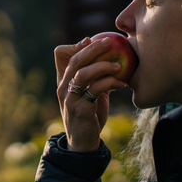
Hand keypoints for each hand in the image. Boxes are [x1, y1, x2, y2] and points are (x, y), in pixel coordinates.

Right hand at [55, 37, 126, 151]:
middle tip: (110, 42)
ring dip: (102, 66)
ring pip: (82, 74)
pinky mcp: (81, 110)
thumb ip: (96, 77)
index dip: (75, 45)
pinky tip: (121, 84)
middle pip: (74, 60)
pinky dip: (109, 83)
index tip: (91, 39)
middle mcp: (63, 88)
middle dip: (93, 48)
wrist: (83, 142)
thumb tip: (111, 57)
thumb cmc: (90, 115)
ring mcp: (70, 99)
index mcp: (63, 81)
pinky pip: (94, 91)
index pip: (60, 55)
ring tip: (118, 65)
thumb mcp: (91, 93)